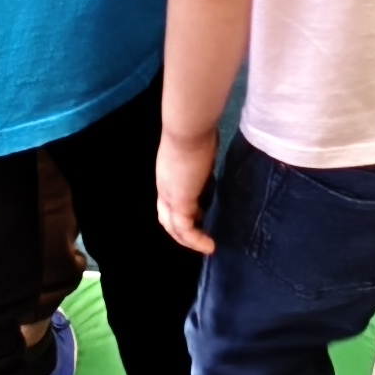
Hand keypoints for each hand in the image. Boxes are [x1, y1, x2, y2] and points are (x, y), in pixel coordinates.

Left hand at [157, 124, 220, 255]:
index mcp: (167, 174)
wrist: (188, 127)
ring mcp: (170, 195)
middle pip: (165, 217)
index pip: (170, 199)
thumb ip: (200, 160)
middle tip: (200, 238)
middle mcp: (164, 187)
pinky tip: (210, 245)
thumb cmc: (196, 130)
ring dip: (188, 240)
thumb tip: (209, 160)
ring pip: (173, 227)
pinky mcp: (181, 202)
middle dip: (180, 230)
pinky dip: (196, 240)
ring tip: (206, 247)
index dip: (182, 210)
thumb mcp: (198, 149)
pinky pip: (186, 229)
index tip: (201, 215)